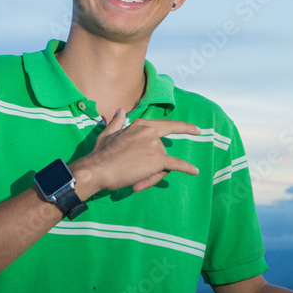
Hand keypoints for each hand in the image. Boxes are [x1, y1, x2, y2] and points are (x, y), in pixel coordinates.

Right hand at [71, 108, 201, 195]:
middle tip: (136, 176)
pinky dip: (187, 168)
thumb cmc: (100, 154)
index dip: (183, 127)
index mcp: (141, 125)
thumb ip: (117, 122)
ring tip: (135, 181)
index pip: (167, 125)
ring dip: (152, 175)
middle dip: (154, 166)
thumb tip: (120, 110)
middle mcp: (150, 132)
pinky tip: (195, 171)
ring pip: (163, 164)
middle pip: (162, 152)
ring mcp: (154, 145)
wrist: (96, 169)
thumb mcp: (108, 134)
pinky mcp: (157, 160)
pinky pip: (176, 165)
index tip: (196, 129)